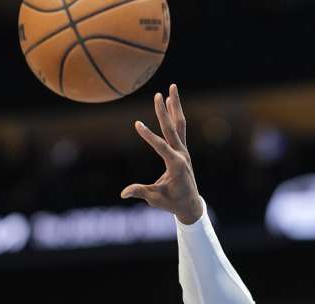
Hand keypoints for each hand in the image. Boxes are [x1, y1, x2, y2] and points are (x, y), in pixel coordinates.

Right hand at [120, 84, 204, 224]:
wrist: (190, 204)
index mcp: (176, 166)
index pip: (161, 147)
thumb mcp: (155, 199)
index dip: (148, 136)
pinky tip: (171, 102)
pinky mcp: (183, 149)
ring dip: (175, 106)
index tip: (136, 124)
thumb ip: (141, 192)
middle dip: (164, 113)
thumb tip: (123, 193)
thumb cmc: (171, 202)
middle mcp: (182, 154)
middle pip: (172, 129)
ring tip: (172, 88)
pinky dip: (175, 115)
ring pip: (179, 124)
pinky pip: (180, 128)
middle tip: (158, 95)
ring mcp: (184, 150)